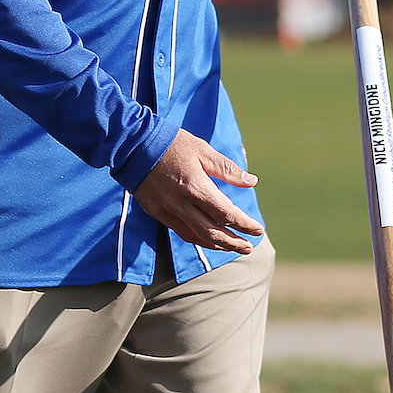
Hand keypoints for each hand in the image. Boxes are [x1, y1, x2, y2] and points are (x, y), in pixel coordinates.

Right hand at [131, 130, 264, 253]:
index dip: (244, 225)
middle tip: (249, 248)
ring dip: (217, 245)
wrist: (133, 145)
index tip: (258, 230)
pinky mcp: (156, 211)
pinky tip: (207, 240)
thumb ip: (228, 169)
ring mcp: (167, 210)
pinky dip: (197, 239)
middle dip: (234, 242)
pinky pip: (180, 231)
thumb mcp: (203, 150)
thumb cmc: (172, 143)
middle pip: (213, 232)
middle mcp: (182, 204)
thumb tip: (251, 182)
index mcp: (197, 188)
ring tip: (232, 248)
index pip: (227, 214)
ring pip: (196, 236)